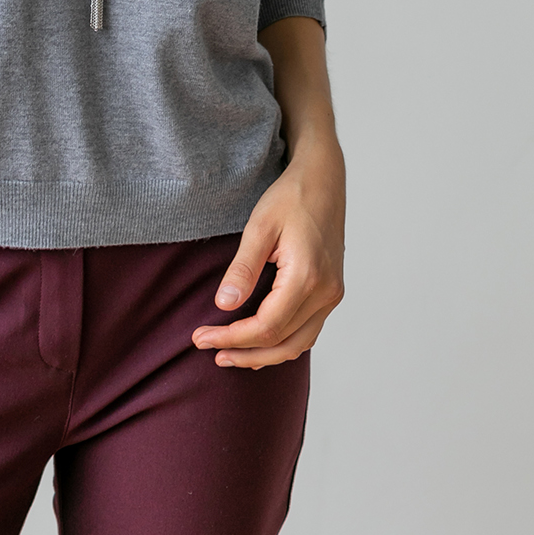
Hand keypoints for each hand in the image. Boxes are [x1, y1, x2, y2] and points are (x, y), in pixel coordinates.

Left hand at [192, 139, 344, 368]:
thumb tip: (223, 306)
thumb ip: (243, 268)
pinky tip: (258, 342)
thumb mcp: (259, 226)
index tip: (201, 337)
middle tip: (209, 349)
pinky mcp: (331, 292)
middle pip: (282, 343)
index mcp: (307, 277)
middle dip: (243, 352)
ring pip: (298, 344)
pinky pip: (308, 331)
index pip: (265, 327)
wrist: (324, 180)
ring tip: (229, 354)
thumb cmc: (290, 198)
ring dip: (263, 355)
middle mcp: (325, 293)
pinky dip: (282, 343)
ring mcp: (332, 294)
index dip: (231, 338)